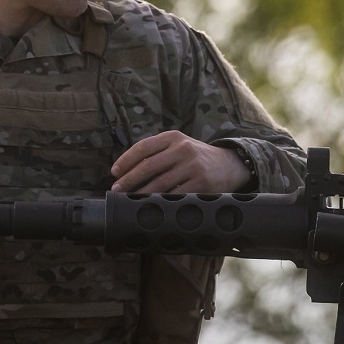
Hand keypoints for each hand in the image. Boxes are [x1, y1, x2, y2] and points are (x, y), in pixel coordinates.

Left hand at [110, 131, 247, 193]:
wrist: (229, 164)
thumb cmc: (196, 156)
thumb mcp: (179, 145)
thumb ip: (157, 152)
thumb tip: (126, 169)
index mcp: (173, 137)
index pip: (143, 147)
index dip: (125, 160)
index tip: (114, 172)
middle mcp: (182, 149)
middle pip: (148, 166)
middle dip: (129, 179)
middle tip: (116, 189)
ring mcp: (192, 166)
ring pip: (159, 183)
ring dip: (141, 194)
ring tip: (129, 200)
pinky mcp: (201, 183)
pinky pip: (175, 195)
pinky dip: (161, 202)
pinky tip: (151, 206)